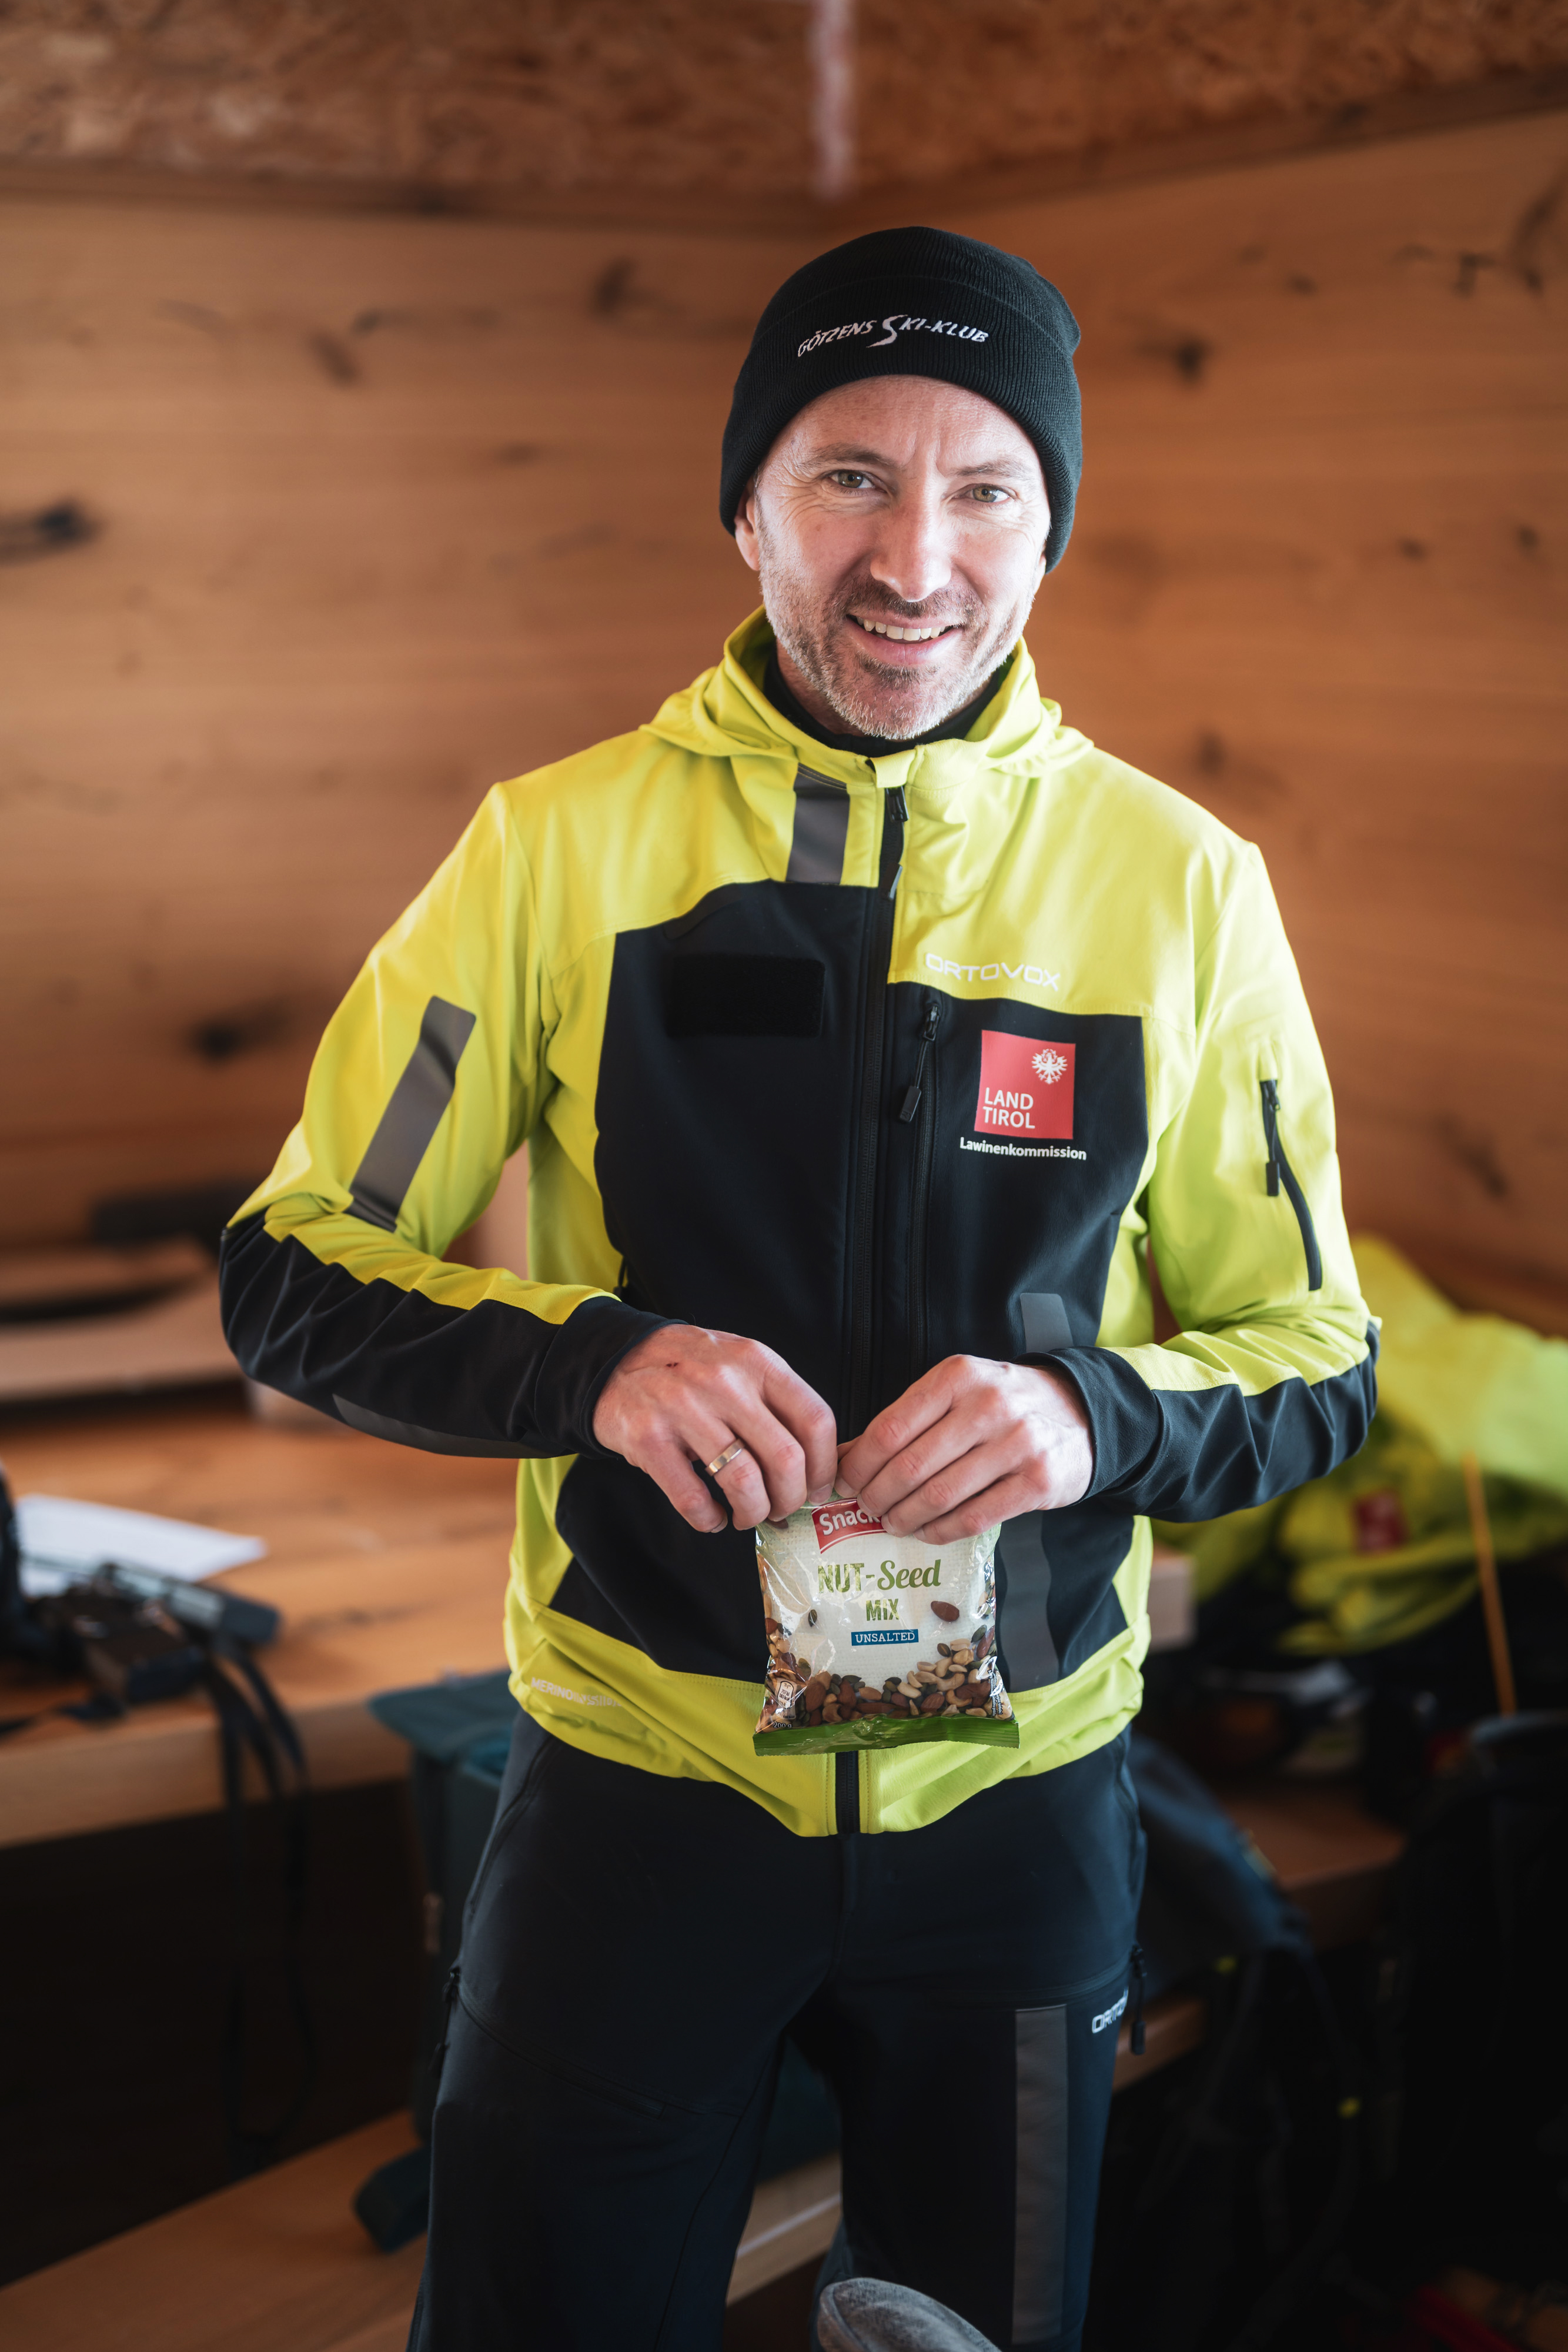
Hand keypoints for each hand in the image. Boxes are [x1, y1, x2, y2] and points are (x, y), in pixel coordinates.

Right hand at [593, 1324, 837, 1534]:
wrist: (617, 1360)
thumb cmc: (690, 1369)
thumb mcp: (740, 1363)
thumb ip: (776, 1401)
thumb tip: (815, 1464)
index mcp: (756, 1362)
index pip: (815, 1420)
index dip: (825, 1467)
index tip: (819, 1489)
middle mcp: (724, 1382)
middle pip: (785, 1458)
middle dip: (791, 1499)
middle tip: (782, 1509)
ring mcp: (684, 1409)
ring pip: (743, 1482)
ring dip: (752, 1512)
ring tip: (746, 1514)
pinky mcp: (649, 1438)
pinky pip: (693, 1498)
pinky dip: (708, 1519)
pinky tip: (711, 1516)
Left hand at [834, 1356, 1092, 1540]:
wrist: (1080, 1413)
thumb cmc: (1003, 1404)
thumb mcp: (955, 1394)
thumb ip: (903, 1422)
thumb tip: (842, 1458)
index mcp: (956, 1377)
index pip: (890, 1429)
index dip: (858, 1465)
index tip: (844, 1483)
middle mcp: (987, 1405)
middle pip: (909, 1467)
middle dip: (876, 1497)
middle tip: (867, 1509)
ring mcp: (1016, 1443)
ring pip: (939, 1495)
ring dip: (904, 1518)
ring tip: (892, 1523)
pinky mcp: (1037, 1481)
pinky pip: (973, 1517)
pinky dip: (940, 1531)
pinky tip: (927, 1532)